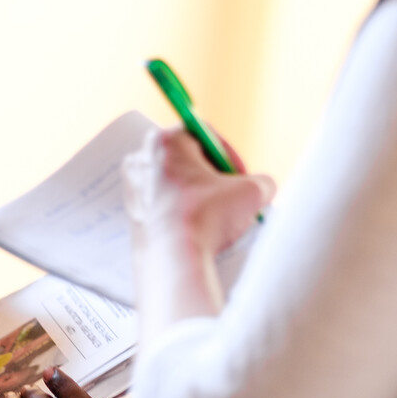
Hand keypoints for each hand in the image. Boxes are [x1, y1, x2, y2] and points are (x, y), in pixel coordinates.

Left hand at [124, 127, 274, 252]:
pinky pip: (164, 210)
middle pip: (187, 161)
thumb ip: (262, 182)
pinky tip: (200, 234)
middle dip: (213, 178)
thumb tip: (263, 188)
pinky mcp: (133, 218)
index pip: (205, 136)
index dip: (230, 155)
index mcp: (165, 141)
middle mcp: (142, 160)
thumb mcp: (251, 192)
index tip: (241, 175)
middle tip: (231, 196)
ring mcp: (133, 190)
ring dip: (199, 199)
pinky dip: (182, 217)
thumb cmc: (207, 218)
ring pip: (175, 187)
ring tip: (218, 220)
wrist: (175, 261)